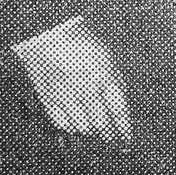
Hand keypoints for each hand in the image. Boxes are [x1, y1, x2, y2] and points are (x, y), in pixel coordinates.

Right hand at [13, 19, 131, 145]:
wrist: (50, 37)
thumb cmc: (83, 47)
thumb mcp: (106, 59)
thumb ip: (115, 83)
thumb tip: (121, 112)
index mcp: (104, 74)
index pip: (118, 109)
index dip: (123, 127)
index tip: (126, 137)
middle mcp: (85, 86)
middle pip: (100, 122)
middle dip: (108, 133)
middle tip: (111, 137)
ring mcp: (66, 93)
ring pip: (82, 126)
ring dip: (91, 132)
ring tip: (96, 131)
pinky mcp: (48, 98)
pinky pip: (62, 123)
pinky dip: (72, 128)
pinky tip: (77, 126)